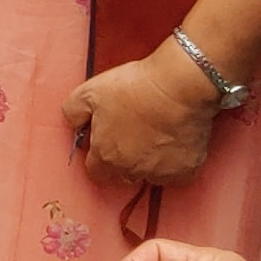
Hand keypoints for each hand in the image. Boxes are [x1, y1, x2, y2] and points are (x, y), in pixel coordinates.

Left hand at [65, 49, 224, 190]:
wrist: (177, 85)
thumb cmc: (133, 88)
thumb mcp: (88, 92)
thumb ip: (73, 113)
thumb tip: (75, 125)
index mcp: (106, 157)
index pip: (96, 171)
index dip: (99, 155)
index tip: (107, 138)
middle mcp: (132, 172)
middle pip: (123, 174)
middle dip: (124, 158)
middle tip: (134, 130)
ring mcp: (161, 174)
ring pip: (151, 174)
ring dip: (150, 160)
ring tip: (156, 132)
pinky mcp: (187, 171)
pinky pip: (178, 174)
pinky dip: (177, 162)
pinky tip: (175, 140)